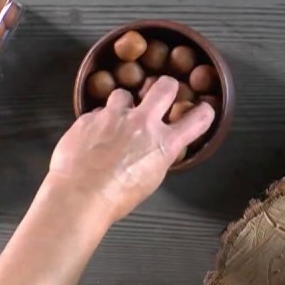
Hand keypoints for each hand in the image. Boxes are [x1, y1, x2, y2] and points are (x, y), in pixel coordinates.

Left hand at [43, 76, 212, 225]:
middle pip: (164, 87)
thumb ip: (157, 155)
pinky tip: (95, 137)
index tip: (203, 110)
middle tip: (162, 93)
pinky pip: (98, 112)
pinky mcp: (89, 118)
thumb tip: (154, 147)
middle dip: (166, 87)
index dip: (204, 112)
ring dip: (124, 104)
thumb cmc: (117, 197)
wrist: (80, 195)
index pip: (197, 119)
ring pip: (124, 94)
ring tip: (118, 119)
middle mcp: (142, 123)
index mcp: (164, 143)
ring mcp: (113, 116)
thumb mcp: (151, 179)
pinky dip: (99, 122)